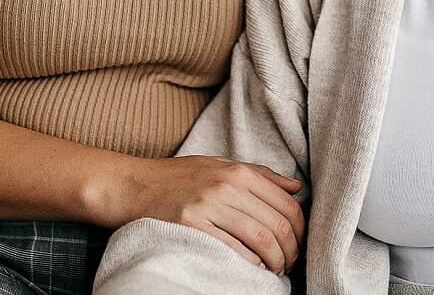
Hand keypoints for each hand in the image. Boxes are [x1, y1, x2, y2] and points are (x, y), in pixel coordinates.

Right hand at [115, 156, 304, 274]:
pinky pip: (232, 249)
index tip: (299, 242)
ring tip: (276, 268)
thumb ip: (259, 175)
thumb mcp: (219, 165)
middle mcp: (226, 186)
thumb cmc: (178, 177)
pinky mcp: (191, 226)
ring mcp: (208, 206)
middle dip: (291, 249)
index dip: (300, 229)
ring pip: (259, 238)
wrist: (133, 185)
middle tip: (290, 262)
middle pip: (276, 224)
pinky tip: (253, 268)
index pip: (285, 204)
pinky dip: (249, 263)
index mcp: (238, 171)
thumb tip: (295, 187)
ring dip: (275, 260)